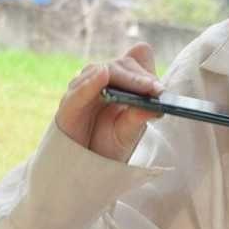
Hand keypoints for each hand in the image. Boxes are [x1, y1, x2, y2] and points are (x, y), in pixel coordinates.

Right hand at [54, 40, 161, 161]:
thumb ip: (139, 117)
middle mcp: (100, 81)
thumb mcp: (129, 132)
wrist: (85, 167)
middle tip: (156, 90)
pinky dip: (91, 83)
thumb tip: (156, 107)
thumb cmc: (107, 146)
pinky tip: (103, 76)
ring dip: (124, 78)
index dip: (146, 71)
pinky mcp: (68, 103)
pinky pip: (79, 89)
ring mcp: (83, 89)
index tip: (159, 88)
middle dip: (139, 78)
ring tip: (144, 88)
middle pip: (121, 65)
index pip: (133, 61)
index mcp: (119, 83)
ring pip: (102, 71)